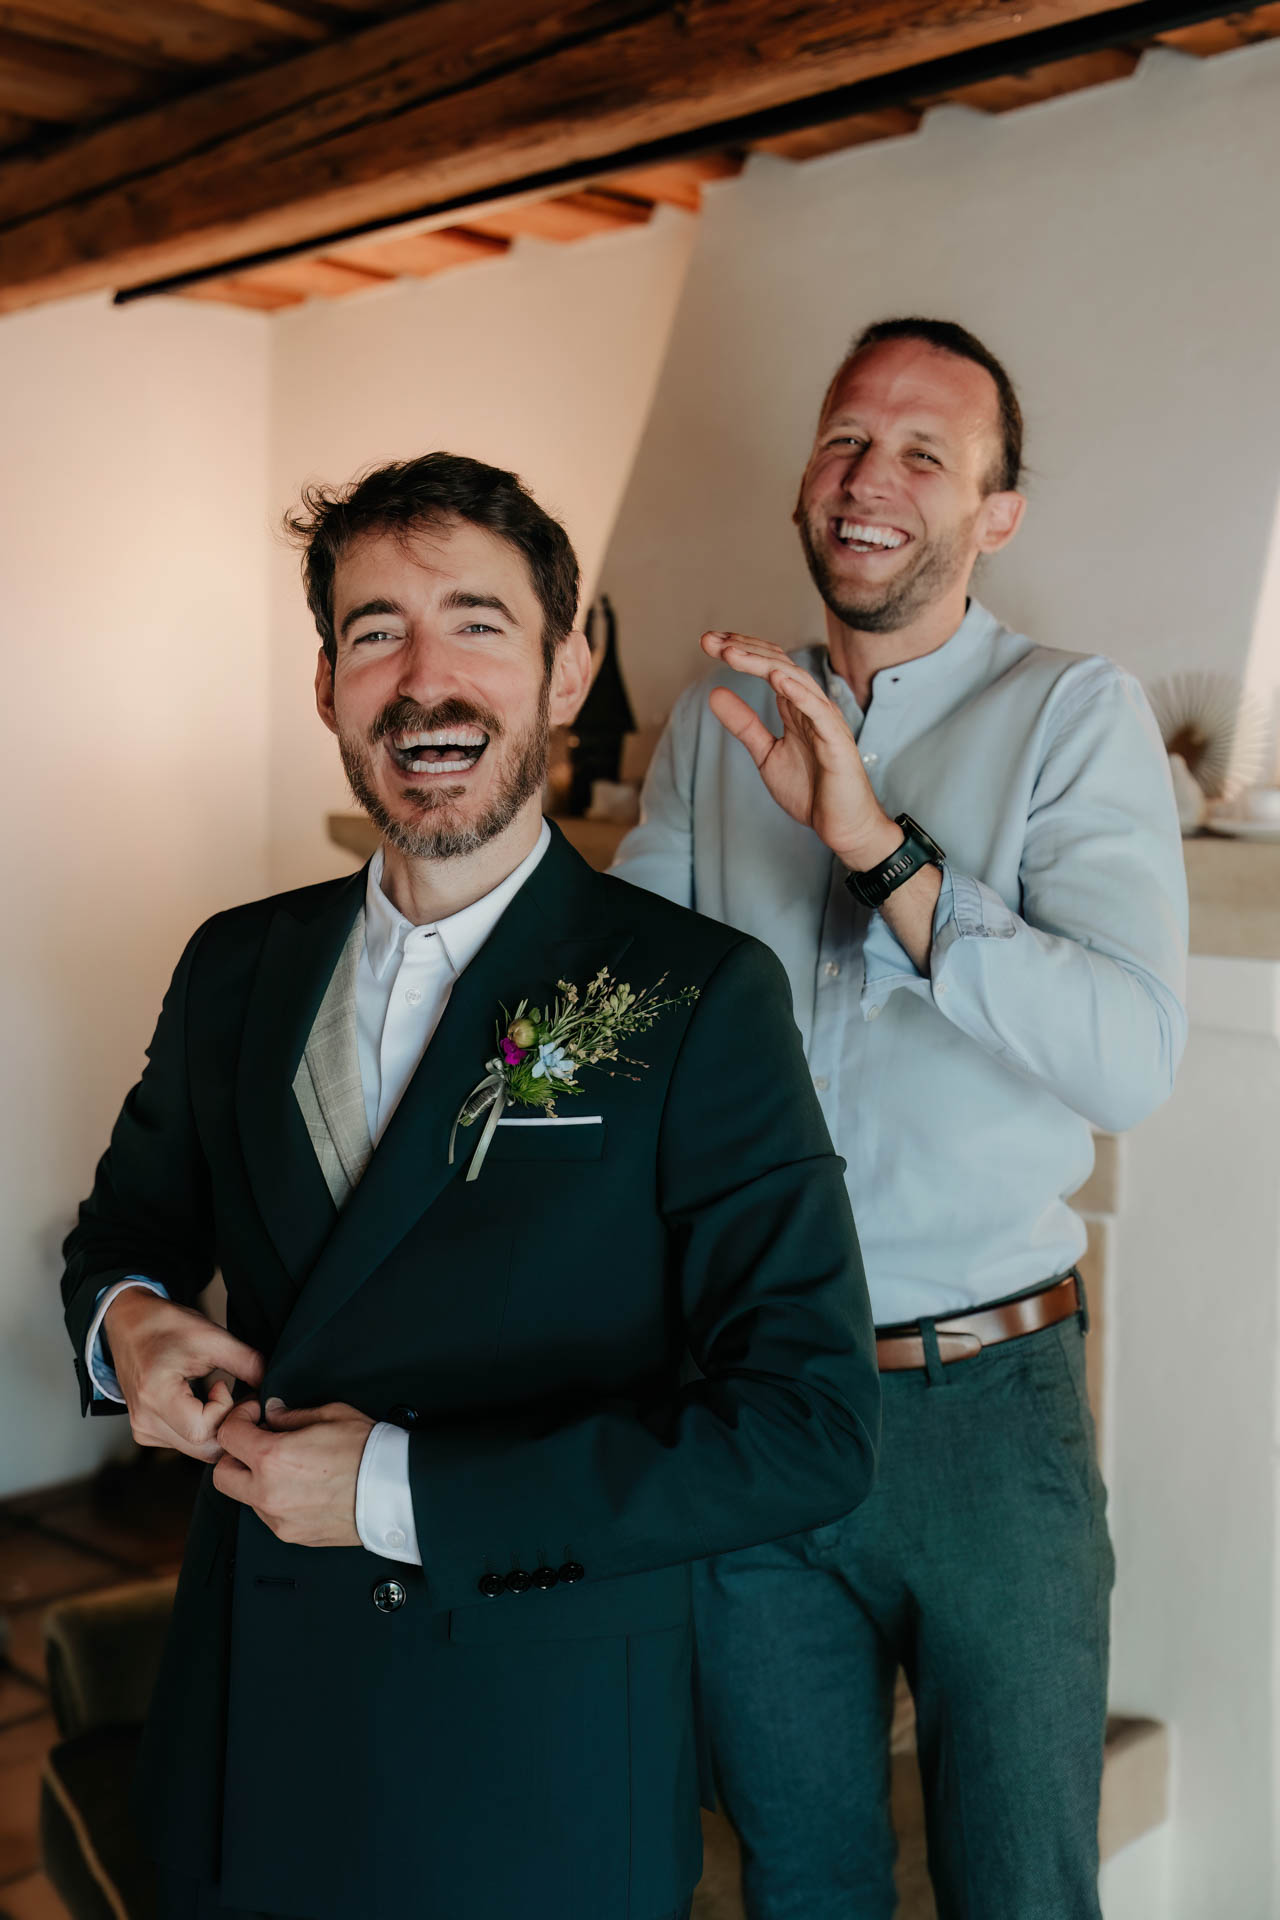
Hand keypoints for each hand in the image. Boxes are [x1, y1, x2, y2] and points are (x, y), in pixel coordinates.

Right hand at [103, 1288, 263, 1463]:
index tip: (226, 1384)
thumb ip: (246, 1362)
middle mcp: (144, 1421)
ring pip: (196, 1449)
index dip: (226, 1411)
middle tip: (239, 1397)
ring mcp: (143, 1429)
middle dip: (229, 1425)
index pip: (201, 1429)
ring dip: (218, 1428)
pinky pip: (185, 1443)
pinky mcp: (146, 1431)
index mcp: (154, 1395)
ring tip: (223, 1396)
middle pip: (202, 1447)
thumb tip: (271, 1386)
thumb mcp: (210, 1336)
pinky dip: (203, 1429)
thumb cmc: (164, 1325)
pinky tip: (207, 1405)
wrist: (128, 1323)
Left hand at [212, 1399, 371, 1547]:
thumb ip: (292, 1414)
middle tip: (258, 1442)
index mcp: (273, 1458)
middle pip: (221, 1474)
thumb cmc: (368, 1451)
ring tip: (287, 1466)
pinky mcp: (292, 1536)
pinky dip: (274, 1499)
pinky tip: (301, 1486)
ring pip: (244, 1497)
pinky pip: (267, 1515)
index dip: (239, 1417)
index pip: (227, 1435)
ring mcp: (278, 1520)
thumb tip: (272, 1414)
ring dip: (254, 1479)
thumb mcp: (330, 1414)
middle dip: (234, 1455)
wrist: (395, 1491)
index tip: (255, 1415)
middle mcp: (268, 1493)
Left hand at [702, 631, 903, 869]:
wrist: (842, 826)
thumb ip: (744, 725)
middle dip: (744, 650)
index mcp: (796, 708)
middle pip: (778, 665)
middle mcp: (812, 707)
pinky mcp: (837, 741)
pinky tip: (776, 678)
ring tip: (732, 653)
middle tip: (710, 641)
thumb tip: (714, 693)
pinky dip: (798, 692)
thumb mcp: (766, 754)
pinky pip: (819, 711)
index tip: (709, 642)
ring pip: (795, 680)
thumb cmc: (811, 790)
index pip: (768, 666)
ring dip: (762, 664)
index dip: (741, 652)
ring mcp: (826, 721)